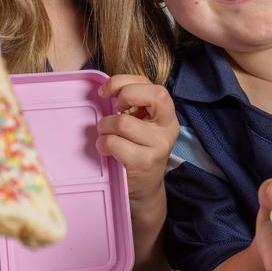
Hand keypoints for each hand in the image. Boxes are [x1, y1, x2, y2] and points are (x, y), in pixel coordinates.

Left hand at [95, 75, 177, 202]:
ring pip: (123, 122)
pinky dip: (103, 143)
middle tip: (113, 110)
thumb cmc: (137, 149)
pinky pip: (114, 142)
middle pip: (148, 95)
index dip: (125, 82)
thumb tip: (106, 89)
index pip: (152, 85)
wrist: (144, 188)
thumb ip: (131, 103)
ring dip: (105, 126)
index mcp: (167, 113)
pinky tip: (105, 149)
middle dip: (122, 96)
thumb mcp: (140, 123)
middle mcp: (168, 127)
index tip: (108, 93)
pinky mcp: (144, 162)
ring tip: (105, 135)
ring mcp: (158, 145)